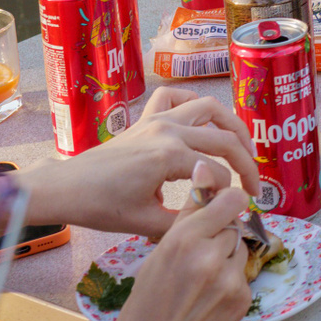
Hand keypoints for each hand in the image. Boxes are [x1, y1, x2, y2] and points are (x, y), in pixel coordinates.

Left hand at [24, 87, 259, 235]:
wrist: (66, 188)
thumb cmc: (101, 207)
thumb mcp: (146, 223)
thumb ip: (187, 219)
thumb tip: (218, 219)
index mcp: (170, 157)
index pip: (219, 172)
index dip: (233, 193)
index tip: (237, 209)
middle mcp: (169, 130)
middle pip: (225, 138)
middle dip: (247, 162)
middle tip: (254, 185)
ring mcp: (157, 119)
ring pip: (209, 108)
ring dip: (232, 125)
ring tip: (242, 147)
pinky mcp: (146, 117)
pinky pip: (176, 97)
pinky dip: (193, 104)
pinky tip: (201, 122)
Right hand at [78, 162, 251, 320]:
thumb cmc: (145, 305)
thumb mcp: (157, 255)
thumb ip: (187, 215)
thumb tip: (206, 169)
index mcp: (183, 239)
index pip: (229, 199)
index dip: (228, 199)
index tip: (223, 203)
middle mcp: (210, 256)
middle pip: (235, 224)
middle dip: (221, 232)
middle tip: (200, 253)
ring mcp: (230, 279)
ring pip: (240, 248)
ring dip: (228, 255)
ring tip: (201, 278)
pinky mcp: (243, 298)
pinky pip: (243, 274)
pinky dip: (231, 280)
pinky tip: (208, 297)